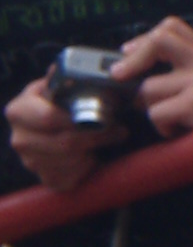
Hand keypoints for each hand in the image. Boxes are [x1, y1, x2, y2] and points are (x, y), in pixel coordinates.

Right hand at [6, 79, 117, 193]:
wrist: (54, 125)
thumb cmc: (60, 101)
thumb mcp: (58, 83)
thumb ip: (64, 75)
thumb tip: (72, 67)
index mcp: (19, 110)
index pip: (48, 118)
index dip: (79, 119)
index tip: (104, 115)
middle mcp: (19, 138)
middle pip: (63, 143)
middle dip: (96, 136)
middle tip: (119, 129)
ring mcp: (31, 162)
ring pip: (70, 161)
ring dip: (96, 149)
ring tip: (112, 136)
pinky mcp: (46, 179)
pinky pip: (71, 178)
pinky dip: (88, 166)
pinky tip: (95, 153)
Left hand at [109, 19, 192, 139]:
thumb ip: (181, 69)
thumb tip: (133, 70)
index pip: (172, 27)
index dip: (144, 38)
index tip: (127, 52)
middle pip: (159, 40)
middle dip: (133, 60)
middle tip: (119, 75)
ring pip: (149, 88)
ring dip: (153, 110)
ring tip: (173, 120)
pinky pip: (156, 113)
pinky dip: (162, 127)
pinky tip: (179, 131)